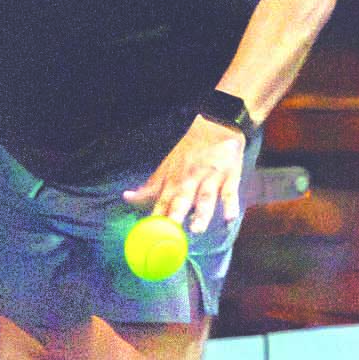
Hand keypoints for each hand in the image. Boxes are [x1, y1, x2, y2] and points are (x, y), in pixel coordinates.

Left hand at [123, 116, 245, 233]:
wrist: (215, 124)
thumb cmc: (189, 150)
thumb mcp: (167, 166)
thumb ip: (150, 186)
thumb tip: (128, 198)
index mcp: (174, 180)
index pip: (162, 202)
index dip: (156, 217)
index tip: (150, 235)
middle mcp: (190, 181)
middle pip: (181, 201)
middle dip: (175, 216)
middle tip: (171, 233)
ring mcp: (210, 179)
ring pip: (205, 199)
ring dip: (201, 214)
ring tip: (197, 229)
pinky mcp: (230, 176)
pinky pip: (230, 193)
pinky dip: (230, 205)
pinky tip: (229, 218)